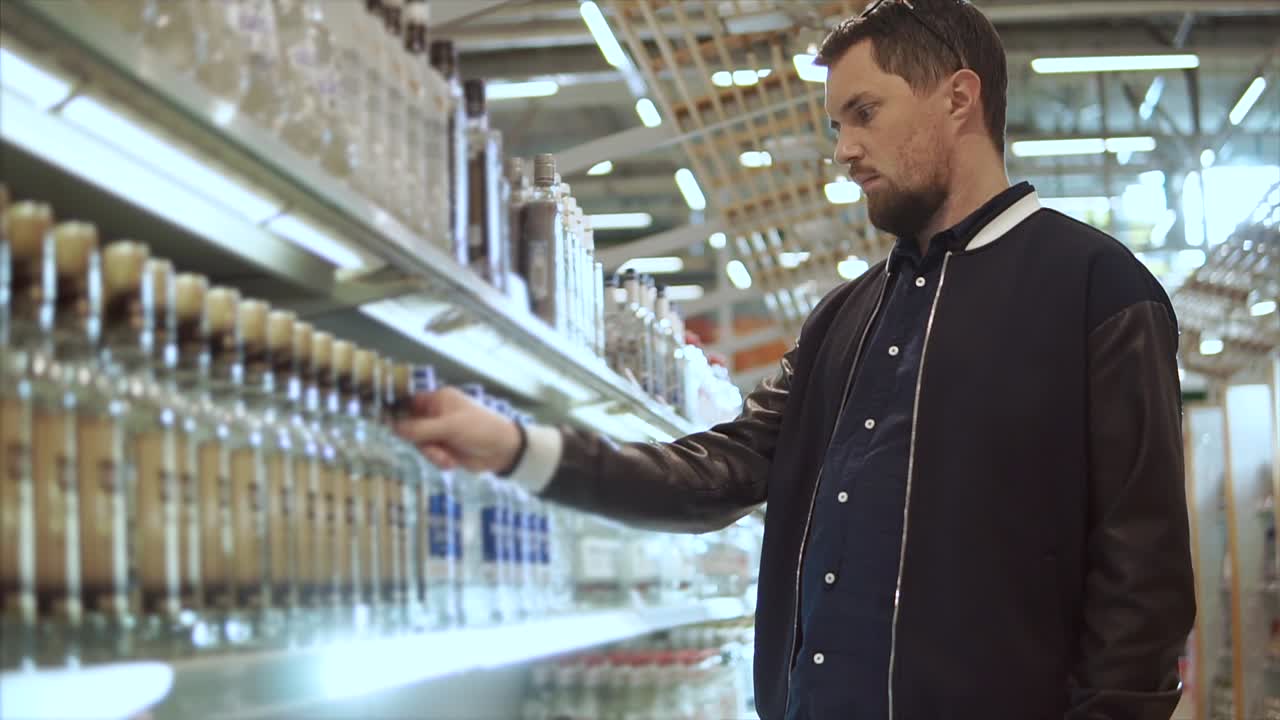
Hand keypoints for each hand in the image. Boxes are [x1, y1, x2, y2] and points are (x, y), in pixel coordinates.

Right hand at [394, 386, 522, 473]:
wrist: (503, 451)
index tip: (385, 422)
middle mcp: (436, 414)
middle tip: (433, 447)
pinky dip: (440, 461)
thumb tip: (394, 427)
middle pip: (410, 427)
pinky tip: (452, 462)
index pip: (410, 401)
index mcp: (438, 400)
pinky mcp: (444, 448)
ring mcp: (440, 432)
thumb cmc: (480, 429)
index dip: (397, 411)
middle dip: (421, 442)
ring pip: (420, 444)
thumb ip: (421, 428)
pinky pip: (431, 455)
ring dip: (432, 454)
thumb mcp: (450, 426)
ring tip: (447, 457)